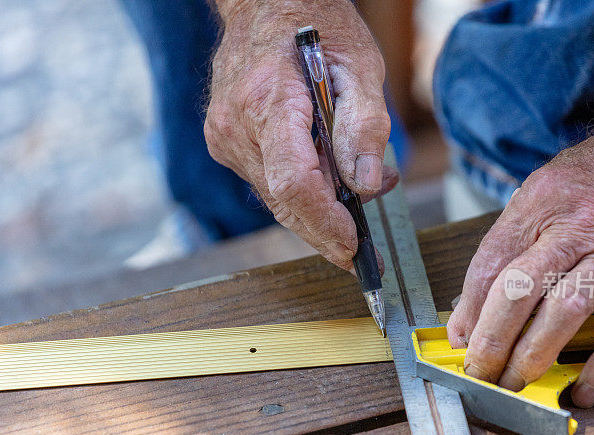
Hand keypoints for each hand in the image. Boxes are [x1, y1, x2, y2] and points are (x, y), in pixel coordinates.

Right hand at [205, 0, 397, 270]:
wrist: (264, 4)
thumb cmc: (315, 25)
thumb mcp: (359, 64)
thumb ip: (364, 125)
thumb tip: (368, 185)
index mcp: (268, 102)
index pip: (294, 182)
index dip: (325, 222)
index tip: (354, 247)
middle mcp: (236, 127)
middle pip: (284, 201)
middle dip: (326, 232)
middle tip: (363, 252)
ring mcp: (225, 139)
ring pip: (276, 199)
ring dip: (319, 212)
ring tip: (358, 200)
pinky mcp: (225, 145)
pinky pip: (268, 184)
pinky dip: (300, 194)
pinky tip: (329, 183)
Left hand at [448, 97, 593, 407]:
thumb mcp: (550, 185)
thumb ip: (517, 236)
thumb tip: (479, 298)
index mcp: (541, 200)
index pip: (490, 261)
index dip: (467, 308)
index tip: (457, 338)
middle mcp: (577, 223)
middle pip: (518, 290)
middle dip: (490, 340)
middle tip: (479, 372)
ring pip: (564, 311)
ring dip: (532, 356)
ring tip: (515, 384)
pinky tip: (584, 391)